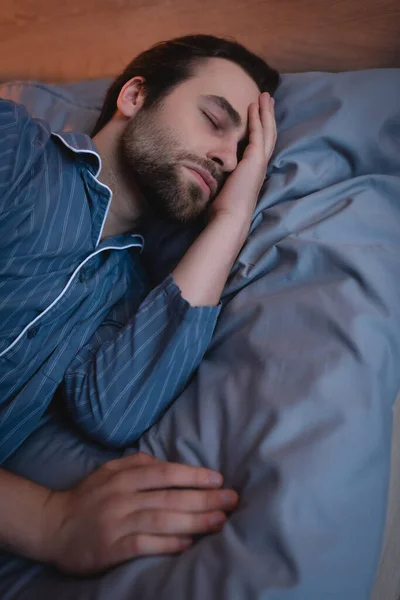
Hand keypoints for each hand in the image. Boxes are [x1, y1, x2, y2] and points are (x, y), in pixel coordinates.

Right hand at [41, 452, 237, 573]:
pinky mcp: (111, 548)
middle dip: (204, 498)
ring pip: (161, 520)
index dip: (194, 475)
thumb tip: (166, 462)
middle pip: (170, 497)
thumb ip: (137, 463)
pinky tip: (188, 544)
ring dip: (194, 521)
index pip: (166, 473)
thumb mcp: (108, 470)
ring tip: (220, 521)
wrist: (52, 525)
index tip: (219, 479)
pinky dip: (167, 544)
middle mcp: (122, 496)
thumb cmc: (87, 496)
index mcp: (124, 476)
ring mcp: (117, 522)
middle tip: (232, 500)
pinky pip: (144, 545)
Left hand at [209, 92, 276, 224]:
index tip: (260, 114)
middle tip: (268, 99)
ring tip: (266, 96)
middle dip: (268, 115)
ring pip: (267, 131)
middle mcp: (260, 165)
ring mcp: (259, 162)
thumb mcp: (223, 186)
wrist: (230, 218)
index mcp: (254, 172)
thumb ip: (222, 175)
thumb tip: (208, 170)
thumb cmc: (224, 209)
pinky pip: (257, 133)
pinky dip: (257, 118)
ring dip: (266, 112)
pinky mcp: (255, 160)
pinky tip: (254, 106)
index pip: (261, 145)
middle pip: (269, 134)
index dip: (262, 129)